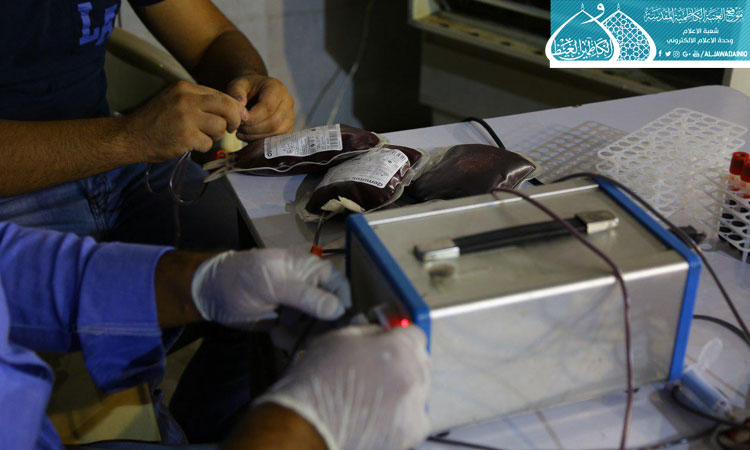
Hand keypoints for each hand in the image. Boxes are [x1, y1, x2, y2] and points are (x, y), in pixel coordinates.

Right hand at [125, 80, 242, 160]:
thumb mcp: (174, 100)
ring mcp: (186, 118)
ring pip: (219, 126)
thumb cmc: (155, 120)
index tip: (236, 116)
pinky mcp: (185, 136)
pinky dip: (202, 146)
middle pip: (226, 106)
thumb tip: (232, 107)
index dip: (233, 107)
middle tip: (232, 128)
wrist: (130, 136)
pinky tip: (189, 144)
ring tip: (201, 136)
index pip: (220, 94)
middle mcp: (186, 99)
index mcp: (184, 87)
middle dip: (235, 119)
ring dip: (215, 135)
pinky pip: (208, 143)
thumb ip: (198, 100)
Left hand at [190, 249, 349, 327]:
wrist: (213, 293)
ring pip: (316, 326)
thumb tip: (339, 310)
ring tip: (287, 335)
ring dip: (305, 335)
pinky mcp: (287, 325)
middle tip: (315, 339)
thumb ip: (306, 296)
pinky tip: (276, 336)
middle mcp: (310, 289)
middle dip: (324, 326)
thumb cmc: (245, 277)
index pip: (340, 286)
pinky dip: (291, 339)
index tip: (343, 325)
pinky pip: (299, 336)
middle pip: (332, 310)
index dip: (344, 304)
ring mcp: (299, 308)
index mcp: (312, 271)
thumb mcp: (276, 283)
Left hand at [226, 75, 294, 140]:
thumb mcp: (237, 84)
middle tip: (238, 128)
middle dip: (253, 129)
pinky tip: (248, 137)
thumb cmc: (246, 89)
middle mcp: (288, 102)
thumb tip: (240, 108)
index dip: (253, 117)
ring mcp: (290, 116)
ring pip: (276, 133)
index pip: (268, 107)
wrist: (256, 92)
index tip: (239, 120)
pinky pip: (277, 139)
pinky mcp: (288, 128)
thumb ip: (236, 93)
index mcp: (276, 88)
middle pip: (273, 122)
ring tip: (241, 132)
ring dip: (256, 136)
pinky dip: (261, 141)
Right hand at [256, 325, 430, 449]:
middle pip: (420, 361)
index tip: (391, 340)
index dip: (399, 335)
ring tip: (374, 394)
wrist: (307, 428)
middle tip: (379, 366)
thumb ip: (367, 332)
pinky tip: (380, 413)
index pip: (415, 333)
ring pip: (419, 391)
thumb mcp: (338, 339)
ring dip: (403, 388)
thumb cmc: (317, 386)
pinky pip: (414, 418)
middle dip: (403, 361)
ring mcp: (413, 409)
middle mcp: (413, 378)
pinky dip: (402, 415)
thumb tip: (377, 333)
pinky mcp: (408, 434)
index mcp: (399, 350)